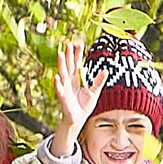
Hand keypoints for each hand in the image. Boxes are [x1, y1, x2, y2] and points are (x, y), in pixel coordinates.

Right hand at [48, 39, 100, 160]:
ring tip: (61, 55)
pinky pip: (60, 89)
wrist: (79, 120)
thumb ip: (99, 82)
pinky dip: (58, 83)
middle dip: (69, 55)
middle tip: (68, 43)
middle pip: (69, 65)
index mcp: (77, 79)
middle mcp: (70, 81)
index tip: (79, 44)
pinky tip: (56, 77)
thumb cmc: (84, 106)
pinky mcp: (63, 97)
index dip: (78, 54)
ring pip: (63, 74)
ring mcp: (65, 88)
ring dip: (62, 65)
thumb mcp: (94, 92)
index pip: (77, 64)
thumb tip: (105, 70)